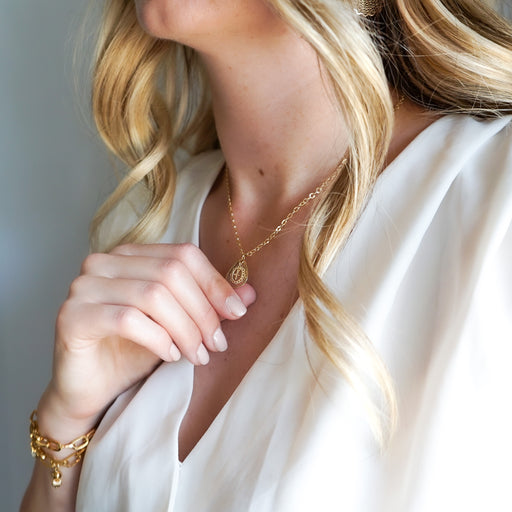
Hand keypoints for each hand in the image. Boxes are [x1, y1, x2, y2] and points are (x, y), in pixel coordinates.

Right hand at [42, 242, 255, 428]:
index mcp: (132, 255)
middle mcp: (105, 262)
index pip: (183, 254)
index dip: (214, 283)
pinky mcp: (72, 315)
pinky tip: (170, 355)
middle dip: (203, 312)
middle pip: (171, 273)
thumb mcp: (180, 325)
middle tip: (217, 345)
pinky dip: (158, 338)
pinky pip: (128, 319)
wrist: (92, 390)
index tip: (236, 314)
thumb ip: (210, 305)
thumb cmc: (135, 352)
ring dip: (185, 329)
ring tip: (198, 355)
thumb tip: (250, 294)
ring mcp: (85, 286)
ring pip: (153, 295)